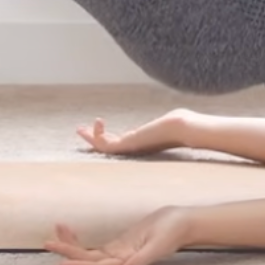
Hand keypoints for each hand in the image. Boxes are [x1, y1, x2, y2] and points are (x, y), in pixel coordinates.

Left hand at [44, 207, 194, 264]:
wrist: (181, 223)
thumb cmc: (173, 233)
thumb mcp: (159, 245)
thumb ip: (142, 260)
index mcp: (128, 263)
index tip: (62, 263)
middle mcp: (119, 262)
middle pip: (88, 261)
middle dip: (68, 252)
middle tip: (48, 242)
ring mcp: (116, 254)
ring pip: (88, 254)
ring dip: (71, 244)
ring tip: (57, 228)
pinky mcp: (117, 246)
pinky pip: (93, 247)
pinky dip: (80, 239)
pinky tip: (68, 228)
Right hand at [75, 110, 190, 156]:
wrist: (184, 129)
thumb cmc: (182, 125)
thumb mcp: (168, 122)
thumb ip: (166, 122)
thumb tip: (177, 116)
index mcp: (143, 143)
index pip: (122, 142)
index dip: (109, 136)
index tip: (100, 125)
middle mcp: (136, 148)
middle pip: (110, 147)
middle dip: (95, 139)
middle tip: (81, 131)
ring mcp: (131, 148)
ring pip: (105, 148)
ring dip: (91, 138)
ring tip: (80, 129)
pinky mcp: (128, 146)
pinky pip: (106, 145)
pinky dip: (98, 136)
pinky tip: (97, 121)